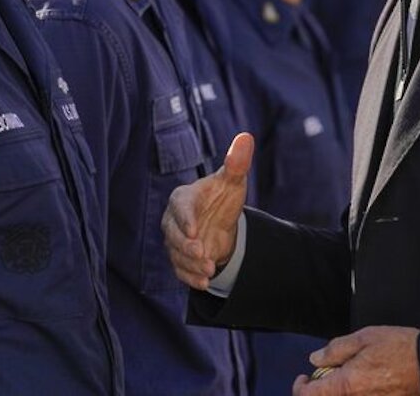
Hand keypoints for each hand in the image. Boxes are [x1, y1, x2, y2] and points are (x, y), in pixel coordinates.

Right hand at [162, 132, 253, 289]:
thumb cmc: (222, 197)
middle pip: (173, 234)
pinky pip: (180, 270)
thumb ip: (236, 162)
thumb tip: (246, 137)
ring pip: (176, 255)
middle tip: (202, 254)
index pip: (179, 207)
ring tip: (209, 270)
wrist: (221, 223)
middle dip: (186, 246)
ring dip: (190, 265)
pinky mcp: (180, 259)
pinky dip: (190, 277)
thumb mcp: (233, 181)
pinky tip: (204, 283)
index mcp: (183, 198)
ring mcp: (175, 241)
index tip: (193, 230)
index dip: (184, 219)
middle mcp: (174, 221)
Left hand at [292, 325, 419, 394]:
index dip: (300, 387)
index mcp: (348, 384)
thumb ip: (335, 349)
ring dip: (340, 390)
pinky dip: (356, 392)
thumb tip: (316, 359)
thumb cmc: (402, 350)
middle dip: (322, 388)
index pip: (310, 395)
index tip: (303, 377)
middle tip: (329, 372)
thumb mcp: (364, 338)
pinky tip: (366, 381)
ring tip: (351, 374)